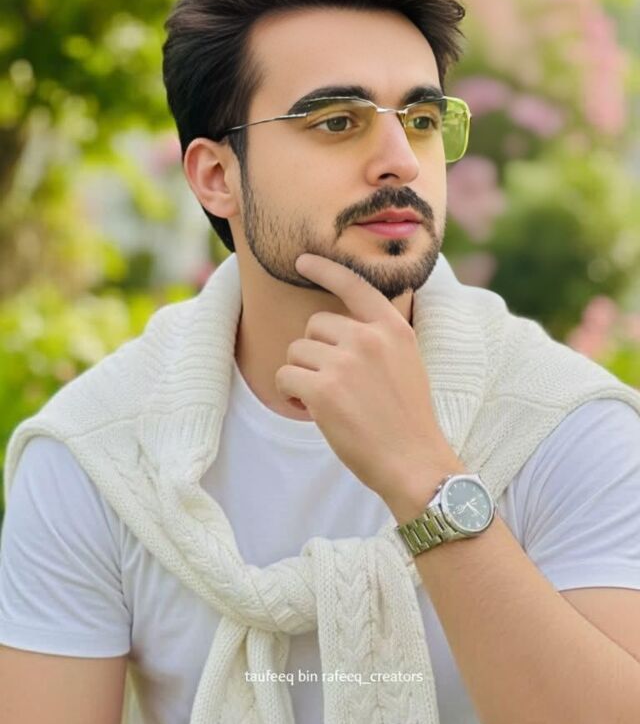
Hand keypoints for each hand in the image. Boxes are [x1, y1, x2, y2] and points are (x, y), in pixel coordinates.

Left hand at [274, 253, 462, 510]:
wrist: (415, 462)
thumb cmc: (407, 419)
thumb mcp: (407, 362)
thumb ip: (379, 339)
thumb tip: (341, 326)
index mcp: (393, 329)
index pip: (353, 285)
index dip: (324, 269)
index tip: (302, 261)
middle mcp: (368, 339)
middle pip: (315, 326)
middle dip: (315, 353)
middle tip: (335, 384)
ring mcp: (345, 363)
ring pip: (296, 351)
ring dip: (301, 375)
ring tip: (326, 400)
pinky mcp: (323, 390)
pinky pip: (284, 376)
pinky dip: (290, 393)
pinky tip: (311, 410)